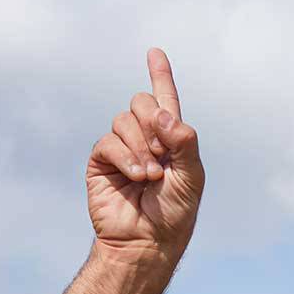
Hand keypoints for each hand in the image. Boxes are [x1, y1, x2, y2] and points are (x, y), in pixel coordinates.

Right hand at [86, 48, 203, 267]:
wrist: (148, 242)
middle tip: (163, 156)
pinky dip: (126, 157)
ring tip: (151, 176)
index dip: (160, 75)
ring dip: (142, 146)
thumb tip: (163, 113)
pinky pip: (109, 141)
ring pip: (124, 119)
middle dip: (153, 124)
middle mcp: (144, 139)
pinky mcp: (101, 161)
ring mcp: (121, 148)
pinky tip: (138, 177)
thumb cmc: (175, 213)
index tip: (155, 51)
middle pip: (141, 101)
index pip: (165, 100)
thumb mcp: (192, 177)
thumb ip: (184, 142)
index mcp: (171, 139)